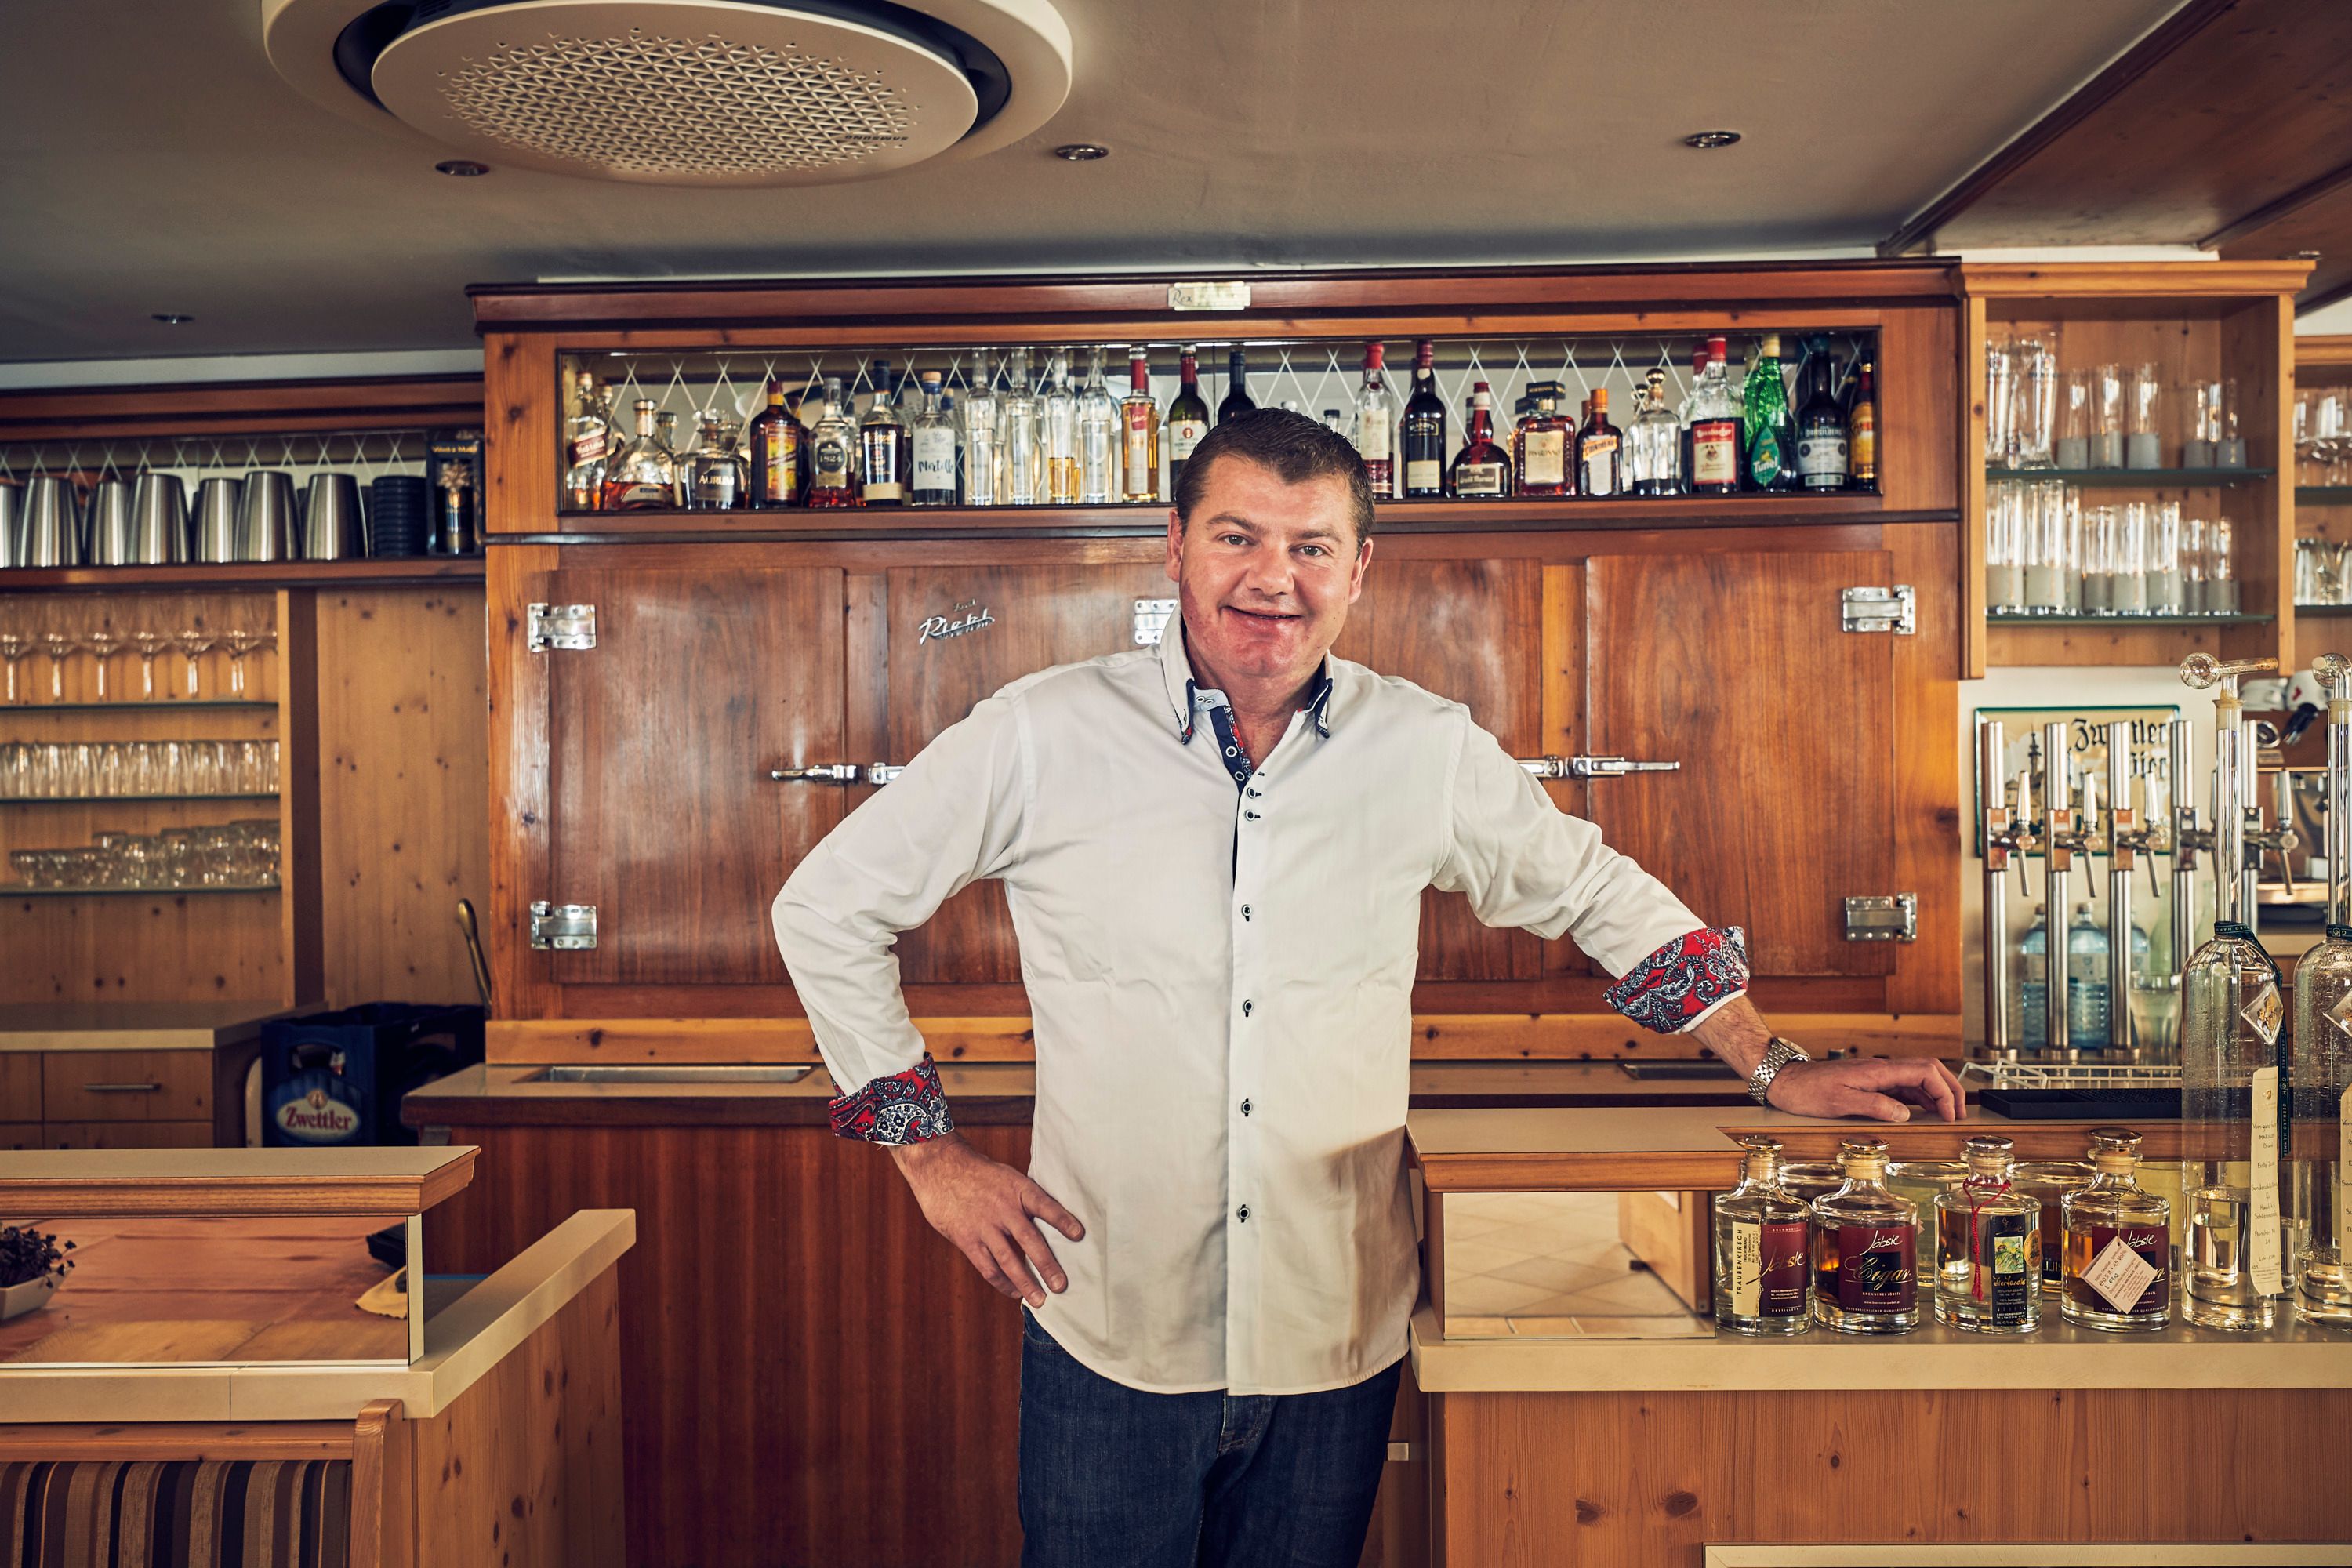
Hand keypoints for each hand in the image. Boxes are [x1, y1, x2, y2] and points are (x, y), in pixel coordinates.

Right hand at [888, 1132, 1084, 1307]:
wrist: (940, 1168)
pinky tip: (1014, 1291)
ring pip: (1008, 1259)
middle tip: (1061, 1285)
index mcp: (1017, 1188)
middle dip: (1046, 1265)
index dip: (1062, 1220)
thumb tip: (1050, 1222)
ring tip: (1040, 1299)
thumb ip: (1024, 1199)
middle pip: (1029, 1239)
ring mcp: (984, 1225)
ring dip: (1025, 1282)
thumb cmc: (979, 1174)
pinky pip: (987, 1266)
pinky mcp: (967, 1238)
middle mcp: (1003, 1208)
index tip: (1079, 1235)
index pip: (1045, 1205)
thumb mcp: (1006, 1177)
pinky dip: (1002, 1282)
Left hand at [1764, 1057, 1965, 1122]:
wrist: (1785, 1081)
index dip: (1944, 1092)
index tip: (1949, 1115)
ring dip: (1937, 1094)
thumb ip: (1875, 1106)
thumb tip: (1906, 1114)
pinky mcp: (1871, 1083)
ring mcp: (1877, 1075)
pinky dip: (1920, 1098)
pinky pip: (1904, 1087)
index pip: (1925, 1071)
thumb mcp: (1839, 1102)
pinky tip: (1924, 1112)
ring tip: (1948, 1116)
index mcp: (1878, 1070)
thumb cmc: (1806, 1091)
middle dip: (1950, 1089)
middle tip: (1959, 1113)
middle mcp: (1881, 1069)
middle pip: (1929, 1069)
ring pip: (1918, 1078)